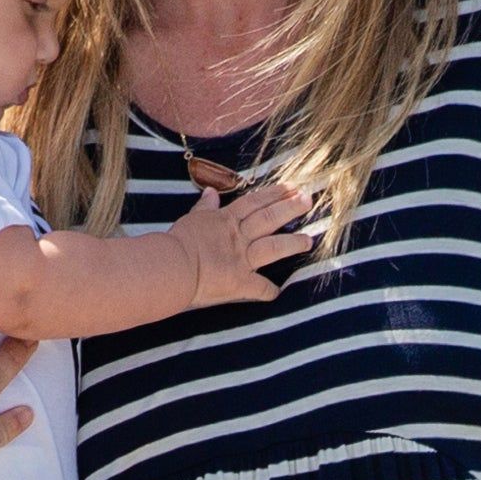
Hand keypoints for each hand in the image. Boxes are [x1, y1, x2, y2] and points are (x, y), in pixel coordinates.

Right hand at [168, 181, 314, 308]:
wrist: (171, 266)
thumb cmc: (176, 243)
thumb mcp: (190, 219)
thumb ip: (204, 207)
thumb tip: (210, 192)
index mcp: (226, 221)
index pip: (255, 202)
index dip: (275, 194)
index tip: (292, 187)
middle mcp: (238, 237)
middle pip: (269, 218)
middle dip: (290, 208)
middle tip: (309, 200)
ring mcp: (241, 259)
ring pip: (273, 247)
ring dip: (293, 243)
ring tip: (309, 240)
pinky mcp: (239, 282)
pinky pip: (259, 288)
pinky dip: (269, 291)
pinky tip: (278, 292)